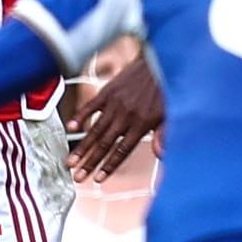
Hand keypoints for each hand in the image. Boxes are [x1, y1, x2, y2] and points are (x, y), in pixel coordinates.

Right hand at [70, 49, 164, 179]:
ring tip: (70, 161)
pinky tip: (71, 129)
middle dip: (89, 162)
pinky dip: (80, 117)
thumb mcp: (171, 113)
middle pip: (104, 144)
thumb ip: (164, 134)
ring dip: (82, 147)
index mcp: (141, 124)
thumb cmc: (165, 89)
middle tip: (77, 177)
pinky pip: (91, 107)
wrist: (158, 61)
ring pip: (95, 130)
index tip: (98, 179)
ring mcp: (114, 104)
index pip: (122, 150)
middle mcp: (125, 116)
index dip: (109, 165)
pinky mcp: (107, 92)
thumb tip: (161, 154)